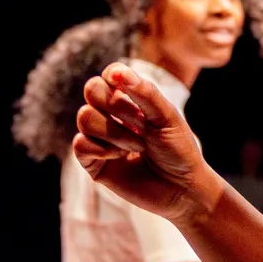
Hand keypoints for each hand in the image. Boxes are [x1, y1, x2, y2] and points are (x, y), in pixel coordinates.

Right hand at [71, 63, 215, 221]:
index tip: (130, 89)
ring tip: (137, 146)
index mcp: (132, 99)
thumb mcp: (167, 117)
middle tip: (142, 125)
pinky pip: (80, 145)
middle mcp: (112, 114)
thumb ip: (145, 93)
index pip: (110, 74)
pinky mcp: (93, 161)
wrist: (182, 189)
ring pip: (85, 117)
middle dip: (118, 107)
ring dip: (114, 132)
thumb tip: (117, 72)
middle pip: (92, 90)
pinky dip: (102, 150)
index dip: (116, 76)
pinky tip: (121, 158)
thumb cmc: (179, 151)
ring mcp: (101, 137)